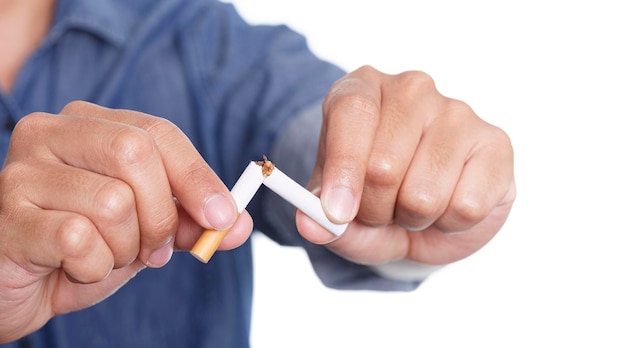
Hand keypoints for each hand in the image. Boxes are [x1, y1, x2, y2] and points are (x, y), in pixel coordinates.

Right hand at [0, 101, 251, 342]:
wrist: (19, 285)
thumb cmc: (82, 247)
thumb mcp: (145, 230)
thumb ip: (190, 222)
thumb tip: (239, 223)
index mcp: (88, 124)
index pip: (158, 132)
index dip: (197, 176)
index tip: (223, 217)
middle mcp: (49, 133)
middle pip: (135, 153)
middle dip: (161, 215)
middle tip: (153, 248)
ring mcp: (21, 172)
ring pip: (112, 201)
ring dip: (124, 248)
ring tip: (105, 255)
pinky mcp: (8, 216)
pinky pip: (78, 240)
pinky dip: (94, 267)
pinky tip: (74, 268)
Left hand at [297, 66, 515, 265]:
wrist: (423, 215)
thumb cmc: (372, 200)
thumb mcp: (336, 212)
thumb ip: (318, 218)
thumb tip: (311, 226)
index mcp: (361, 89)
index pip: (352, 113)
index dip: (343, 169)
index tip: (336, 213)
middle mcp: (411, 90)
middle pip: (383, 165)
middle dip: (375, 210)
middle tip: (379, 210)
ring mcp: (458, 112)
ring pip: (424, 194)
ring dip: (412, 219)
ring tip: (413, 206)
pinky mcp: (496, 144)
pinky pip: (466, 206)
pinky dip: (450, 224)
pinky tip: (448, 204)